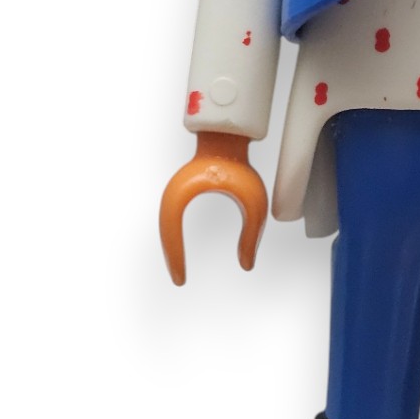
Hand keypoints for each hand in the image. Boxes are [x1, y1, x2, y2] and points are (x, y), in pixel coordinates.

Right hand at [159, 132, 267, 282]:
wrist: (228, 138)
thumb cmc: (240, 165)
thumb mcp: (253, 204)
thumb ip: (252, 235)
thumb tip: (247, 264)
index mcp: (184, 193)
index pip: (171, 233)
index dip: (174, 259)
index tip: (180, 279)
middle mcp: (174, 193)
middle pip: (166, 232)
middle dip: (171, 258)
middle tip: (179, 281)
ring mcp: (176, 191)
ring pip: (167, 226)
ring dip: (172, 248)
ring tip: (179, 271)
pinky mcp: (181, 191)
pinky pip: (172, 220)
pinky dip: (174, 238)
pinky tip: (181, 251)